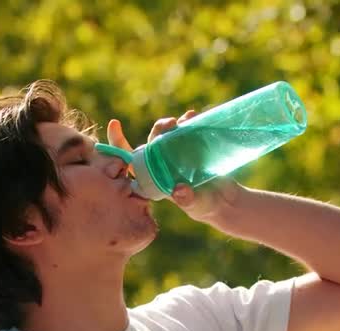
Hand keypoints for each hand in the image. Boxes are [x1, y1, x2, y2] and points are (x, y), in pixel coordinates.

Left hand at [107, 110, 245, 226]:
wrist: (225, 199)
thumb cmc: (205, 206)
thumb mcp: (196, 205)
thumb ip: (188, 200)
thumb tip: (180, 190)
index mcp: (153, 179)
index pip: (130, 162)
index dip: (118, 144)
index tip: (115, 124)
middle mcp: (161, 165)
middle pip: (150, 144)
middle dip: (157, 130)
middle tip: (170, 123)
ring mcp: (175, 155)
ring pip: (166, 135)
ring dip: (170, 125)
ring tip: (184, 119)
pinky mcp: (190, 148)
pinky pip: (184, 132)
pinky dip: (187, 122)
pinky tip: (193, 115)